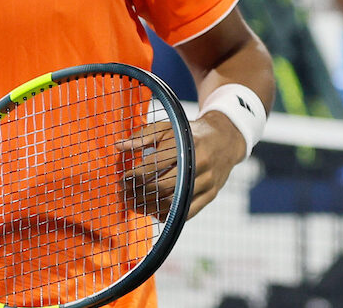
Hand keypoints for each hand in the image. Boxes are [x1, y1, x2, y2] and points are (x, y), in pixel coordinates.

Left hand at [116, 113, 244, 219]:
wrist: (224, 139)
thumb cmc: (189, 132)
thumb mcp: (167, 127)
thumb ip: (143, 136)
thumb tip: (119, 146)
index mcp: (185, 144)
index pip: (154, 165)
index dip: (135, 175)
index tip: (123, 180)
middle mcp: (198, 163)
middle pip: (162, 186)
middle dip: (140, 193)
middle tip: (126, 196)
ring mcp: (206, 181)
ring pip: (174, 202)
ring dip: (151, 207)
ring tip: (136, 206)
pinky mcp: (211, 194)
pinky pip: (187, 212)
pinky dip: (168, 215)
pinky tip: (155, 212)